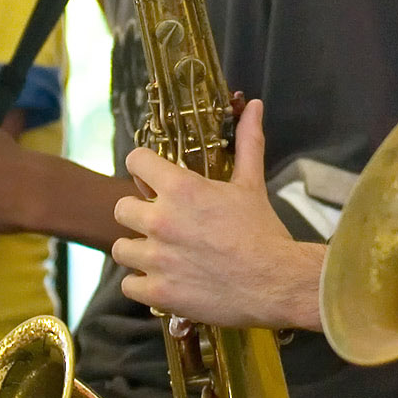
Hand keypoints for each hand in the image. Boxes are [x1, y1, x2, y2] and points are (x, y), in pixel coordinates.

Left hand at [109, 100, 325, 330]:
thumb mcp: (251, 184)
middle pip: (121, 208)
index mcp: (180, 189)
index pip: (135, 161)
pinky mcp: (158, 291)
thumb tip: (254, 105)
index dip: (143, 168)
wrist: (277, 283)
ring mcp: (157, 258)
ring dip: (139, 251)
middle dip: (138, 214)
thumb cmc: (263, 232)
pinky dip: (143, 285)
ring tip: (162, 255)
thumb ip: (246, 143)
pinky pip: (129, 285)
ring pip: (121, 249)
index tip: (153, 179)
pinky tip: (164, 281)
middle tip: (161, 224)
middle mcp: (161, 220)